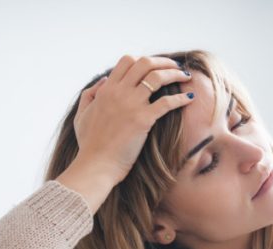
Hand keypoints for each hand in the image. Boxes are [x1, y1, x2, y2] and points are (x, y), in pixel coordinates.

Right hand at [72, 54, 193, 186]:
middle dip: (164, 62)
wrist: (96, 165)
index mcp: (106, 89)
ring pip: (158, 77)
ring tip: (185, 77)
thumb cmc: (90, 144)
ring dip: (175, 73)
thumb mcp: (82, 115)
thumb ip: (90, 94)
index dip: (143, 60)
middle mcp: (119, 92)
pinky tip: (190, 98)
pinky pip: (166, 102)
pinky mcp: (143, 120)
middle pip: (145, 63)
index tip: (155, 66)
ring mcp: (132, 104)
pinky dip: (180, 98)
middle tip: (176, 66)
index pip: (127, 61)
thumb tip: (103, 79)